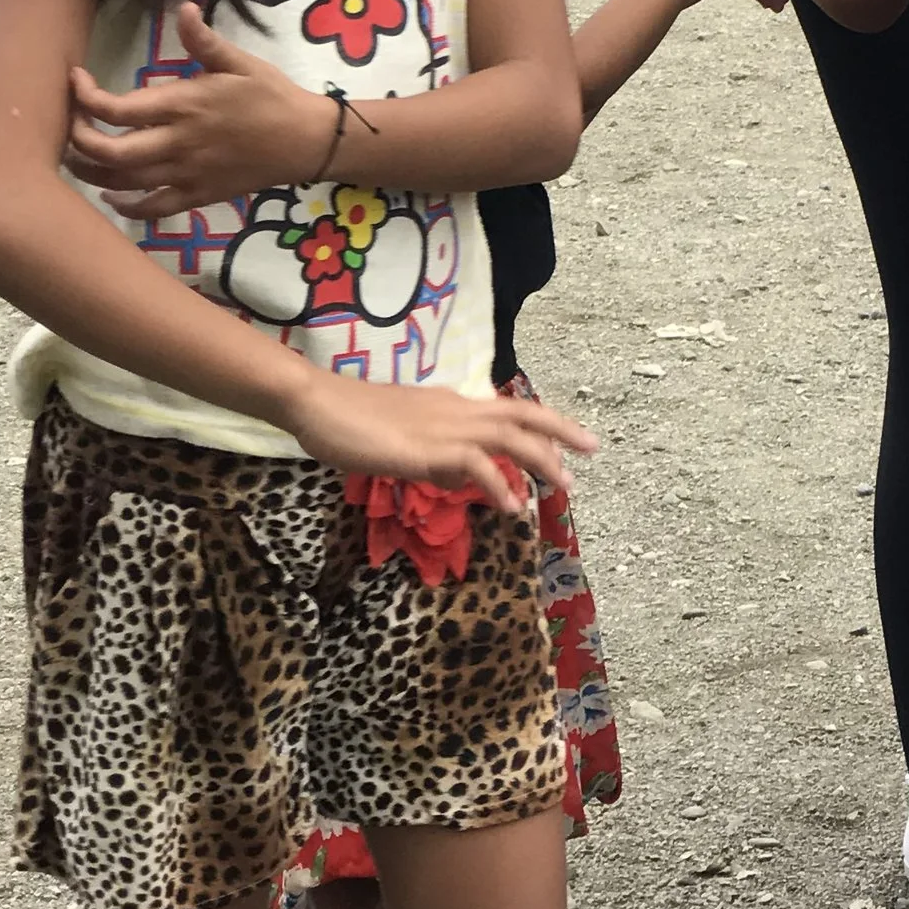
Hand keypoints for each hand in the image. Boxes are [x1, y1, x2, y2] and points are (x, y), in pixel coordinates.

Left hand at [68, 4, 334, 218]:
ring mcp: (186, 174)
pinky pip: (153, 209)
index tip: (76, 81)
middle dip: (78, 140)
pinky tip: (113, 195)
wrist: (306, 141)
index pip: (116, 108)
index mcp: (184, 105)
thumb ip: (204, 40)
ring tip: (77, 156)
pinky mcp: (197, 195)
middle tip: (71, 124)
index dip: (85, 97)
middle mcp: (177, 143)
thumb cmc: (272, 96)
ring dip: (91, 171)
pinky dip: (126, 206)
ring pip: (123, 182)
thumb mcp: (240, 61)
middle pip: (109, 152)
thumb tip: (184, 6)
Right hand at [286, 370, 594, 511]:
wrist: (315, 402)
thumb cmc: (349, 417)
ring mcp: (443, 426)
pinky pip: (475, 465)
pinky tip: (512, 506)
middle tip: (592, 449)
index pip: (507, 409)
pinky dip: (498, 485)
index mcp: (451, 404)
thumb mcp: (402, 436)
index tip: (568, 438)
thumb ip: (435, 454)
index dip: (541, 422)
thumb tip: (462, 477)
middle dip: (560, 431)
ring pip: (509, 436)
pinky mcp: (426, 449)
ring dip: (541, 459)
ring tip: (564, 484)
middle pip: (521, 415)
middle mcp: (455, 409)